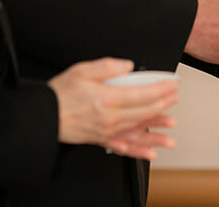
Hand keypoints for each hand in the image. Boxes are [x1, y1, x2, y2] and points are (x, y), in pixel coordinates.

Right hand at [48, 58, 178, 159]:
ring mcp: (107, 130)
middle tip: (175, 96)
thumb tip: (127, 66)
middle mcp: (110, 117)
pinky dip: (139, 151)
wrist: (43, 116)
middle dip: (163, 103)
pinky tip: (150, 152)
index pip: (143, 94)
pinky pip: (124, 147)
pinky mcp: (101, 139)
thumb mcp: (82, 70)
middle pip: (144, 111)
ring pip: (138, 130)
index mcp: (108, 98)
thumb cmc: (59, 94)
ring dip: (157, 128)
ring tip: (171, 126)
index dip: (161, 89)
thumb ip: (107, 66)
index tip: (171, 84)